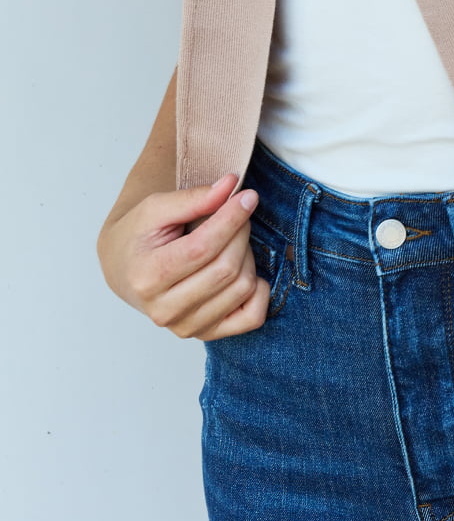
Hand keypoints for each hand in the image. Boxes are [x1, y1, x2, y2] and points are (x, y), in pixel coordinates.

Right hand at [97, 175, 271, 340]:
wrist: (126, 268)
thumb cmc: (140, 236)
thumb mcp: (156, 209)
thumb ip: (193, 198)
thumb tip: (230, 186)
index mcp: (147, 276)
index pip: (202, 248)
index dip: (231, 219)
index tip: (247, 197)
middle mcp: (164, 310)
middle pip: (226, 268)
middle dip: (240, 234)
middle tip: (237, 215)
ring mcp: (186, 327)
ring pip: (243, 288)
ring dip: (248, 256)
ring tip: (232, 242)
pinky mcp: (207, 334)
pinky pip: (252, 316)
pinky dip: (259, 291)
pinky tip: (244, 270)